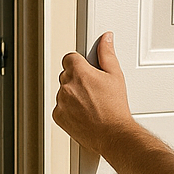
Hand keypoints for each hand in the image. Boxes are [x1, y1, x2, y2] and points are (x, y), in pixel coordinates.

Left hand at [53, 32, 133, 152]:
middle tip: (93, 90)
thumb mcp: (115, 76)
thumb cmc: (115, 108)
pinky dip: (69, 110)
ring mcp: (61, 102)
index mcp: (79, 72)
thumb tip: (106, 39)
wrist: (112, 134)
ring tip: (90, 105)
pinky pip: (60, 108)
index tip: (87, 71)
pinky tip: (84, 114)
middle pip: (66, 75)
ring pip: (63, 92)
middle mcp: (67, 86)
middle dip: (77, 80)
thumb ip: (107, 54)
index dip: (79, 64)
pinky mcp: (58, 116)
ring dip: (72, 96)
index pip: (70, 58)